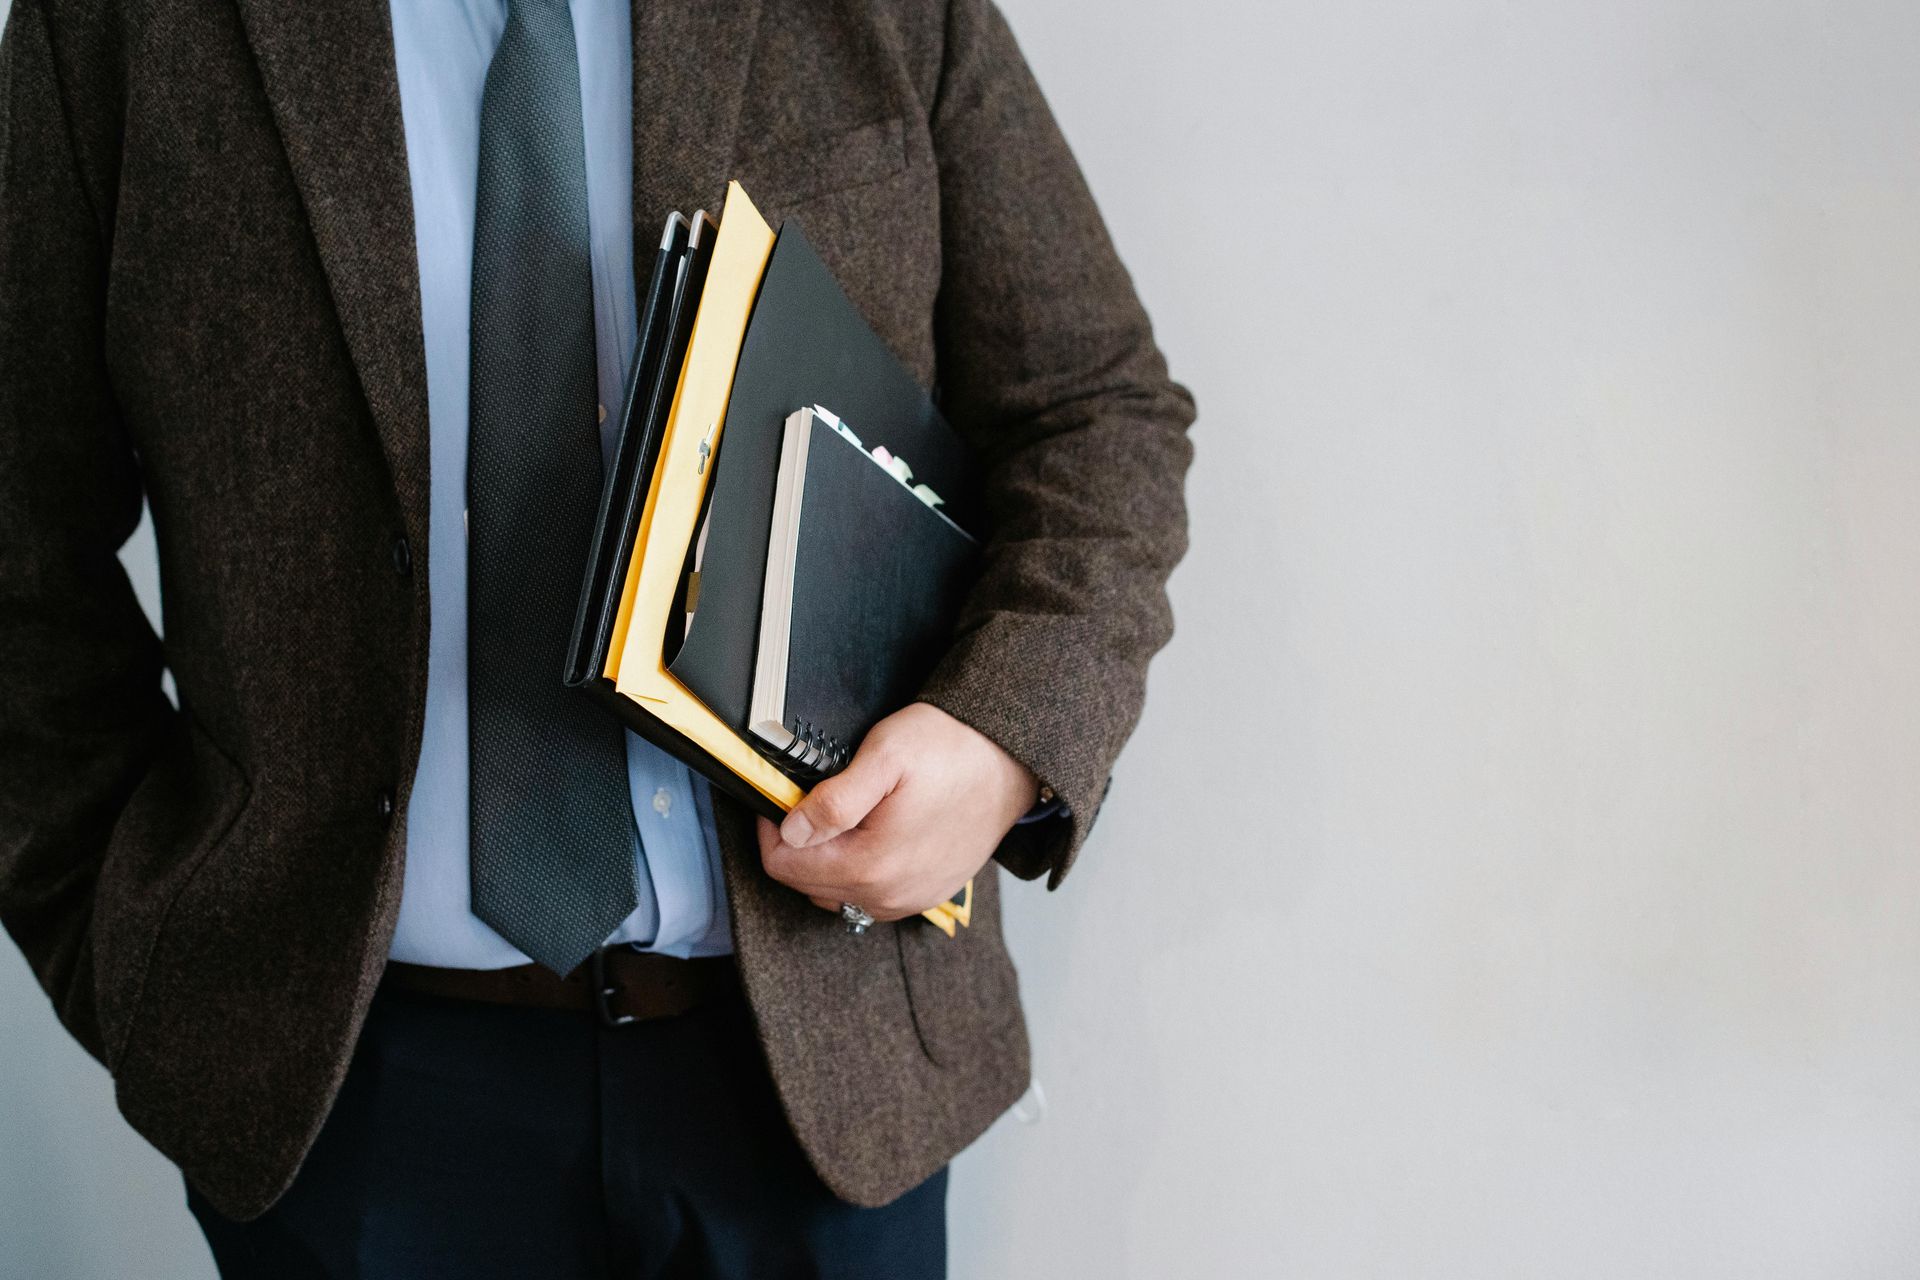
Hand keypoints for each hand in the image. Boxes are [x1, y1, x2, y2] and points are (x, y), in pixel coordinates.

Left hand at [757, 702, 1040, 920]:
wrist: (1012, 759)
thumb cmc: (952, 750)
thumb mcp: (884, 757)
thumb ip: (833, 801)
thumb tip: (790, 831)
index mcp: (871, 866)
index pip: (784, 865)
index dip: (774, 827)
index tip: (784, 796)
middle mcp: (888, 896)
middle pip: (807, 883)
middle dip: (800, 843)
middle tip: (815, 798)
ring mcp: (910, 900)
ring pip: (837, 893)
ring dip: (827, 859)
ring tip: (845, 814)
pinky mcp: (927, 894)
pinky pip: (870, 896)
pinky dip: (858, 870)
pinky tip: (871, 834)